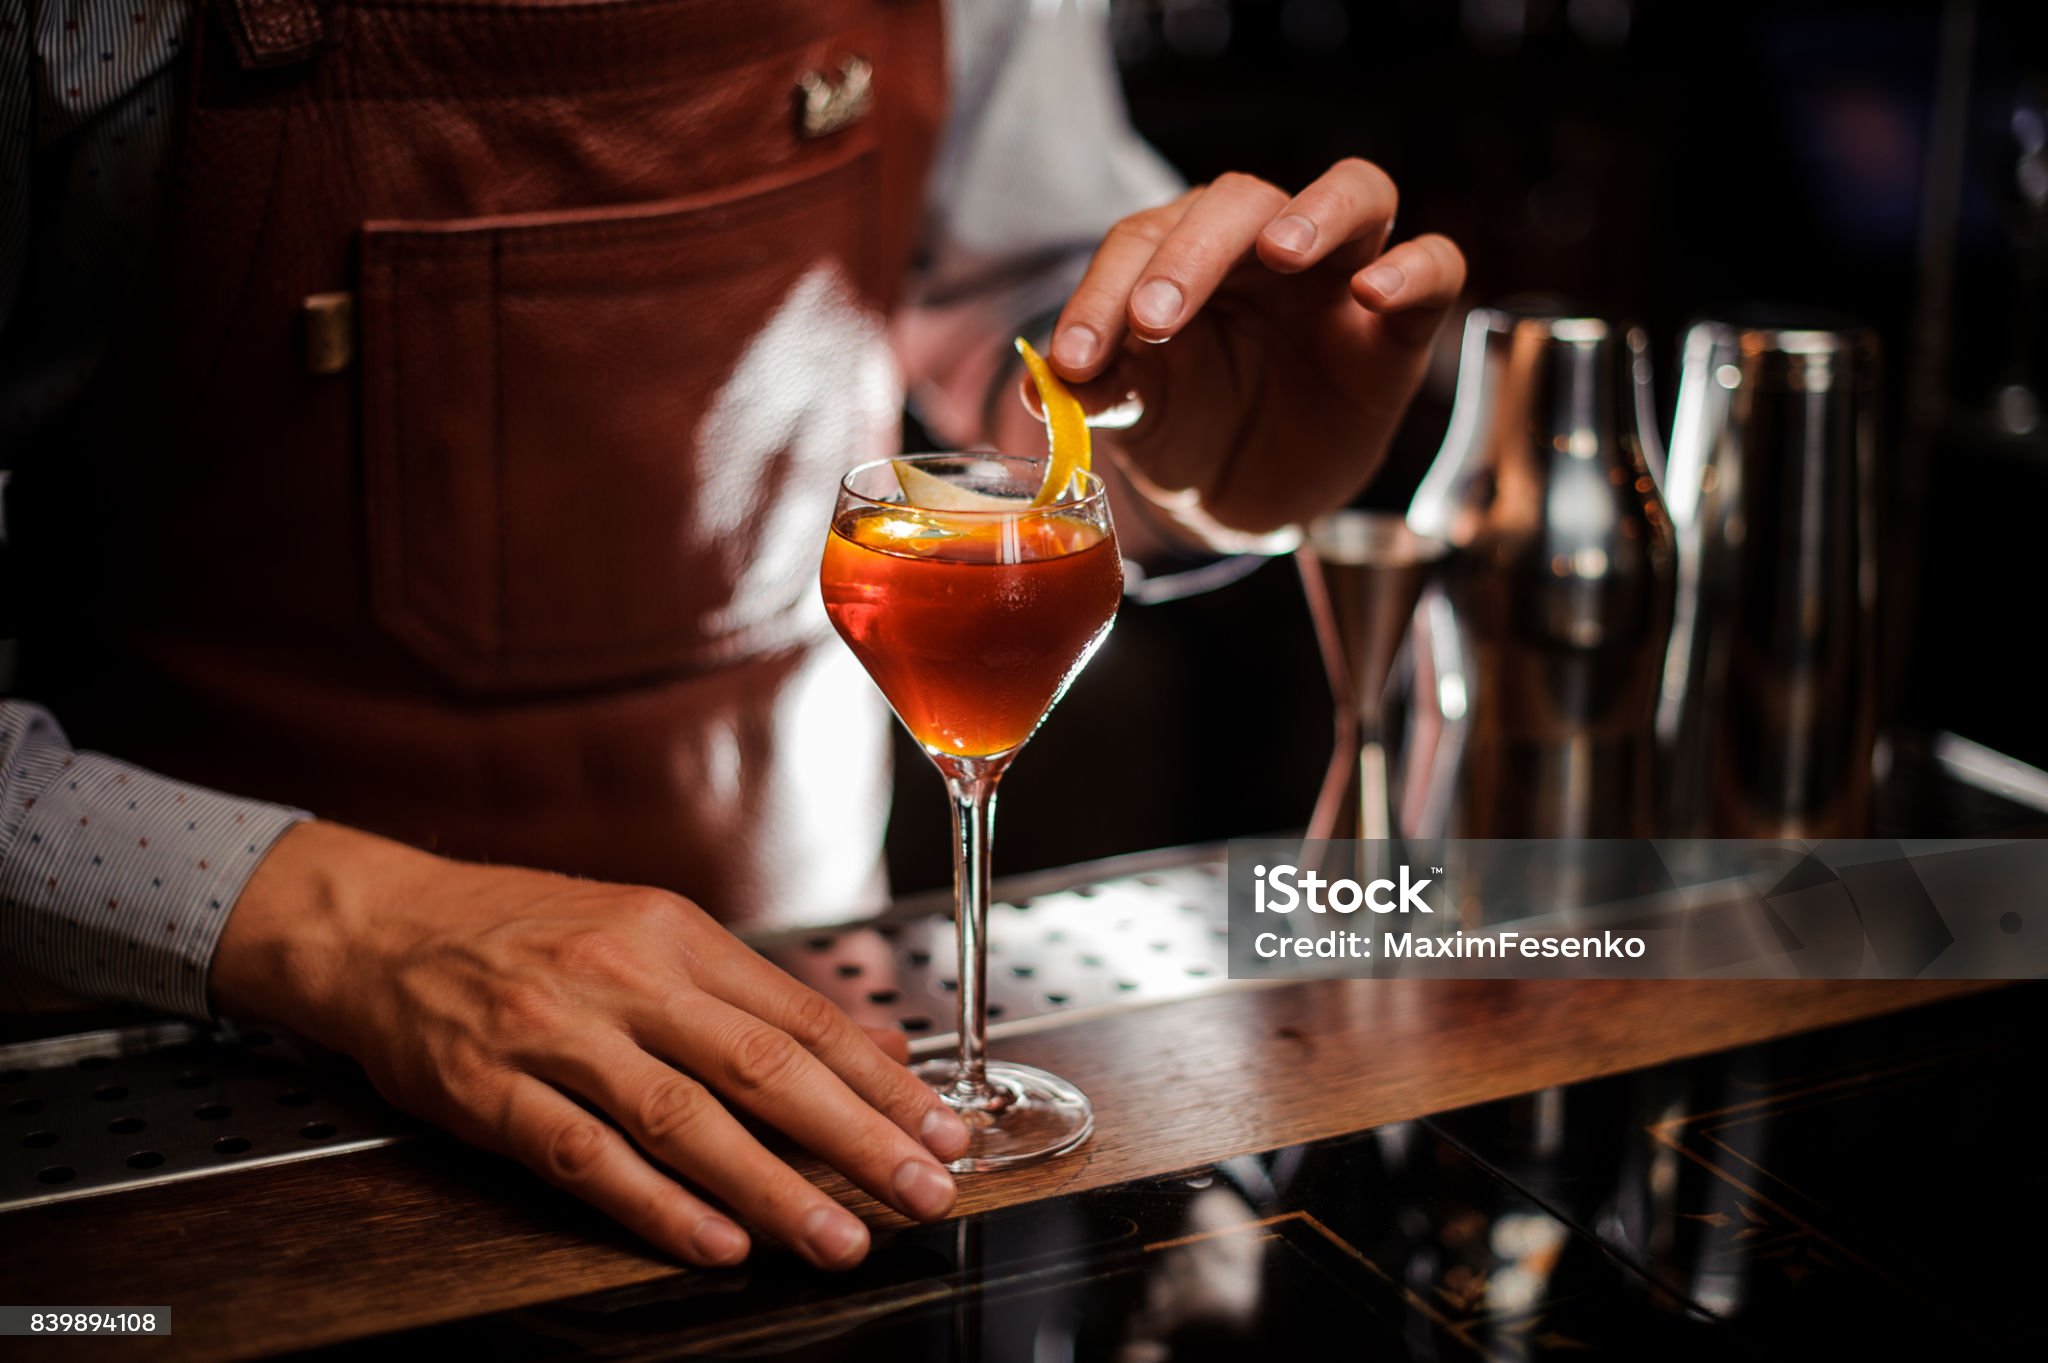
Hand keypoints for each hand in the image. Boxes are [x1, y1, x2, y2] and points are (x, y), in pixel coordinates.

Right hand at [212, 822, 968, 1270]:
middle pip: (759, 1066)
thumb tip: (865, 1048)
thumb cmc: (522, 929)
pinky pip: (585, 1158)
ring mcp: (556, 1035)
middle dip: (853, 1136)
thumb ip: (747, 994)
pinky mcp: (491, 1093)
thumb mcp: (644, 930)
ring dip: (771, 1187)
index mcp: (673, 933)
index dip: (878, 1079)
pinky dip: (657, 1205)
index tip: (941, 1126)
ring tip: (837, 1236)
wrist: (378, 924)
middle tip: (922, 1188)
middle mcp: (624, 976)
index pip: (798, 1015)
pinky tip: (716, 1241)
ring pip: (683, 1119)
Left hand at [1041, 160, 1465, 533]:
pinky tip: (1374, 292)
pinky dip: (1412, 268)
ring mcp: (1341, 276)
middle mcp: (1264, 247)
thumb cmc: (1186, 430)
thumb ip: (1098, 390)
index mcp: (1185, 254)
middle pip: (1240, 201)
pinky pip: (1435, 265)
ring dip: (1316, 211)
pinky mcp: (1399, 327)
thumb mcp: (1136, 417)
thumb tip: (1043, 385)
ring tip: (1280, 250)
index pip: (1145, 239)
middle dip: (1191, 254)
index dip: (1103, 292)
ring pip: (1356, 192)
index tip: (1075, 358)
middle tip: (1153, 320)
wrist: (1242, 498)